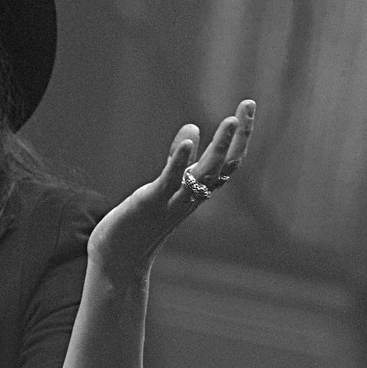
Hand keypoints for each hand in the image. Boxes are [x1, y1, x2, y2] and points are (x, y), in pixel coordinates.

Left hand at [87, 99, 255, 281]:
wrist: (118, 262)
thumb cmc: (138, 224)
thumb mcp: (161, 188)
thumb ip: (178, 162)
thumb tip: (192, 128)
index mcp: (195, 194)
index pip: (227, 164)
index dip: (240, 137)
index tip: (247, 107)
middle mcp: (190, 198)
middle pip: (223, 166)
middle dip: (238, 136)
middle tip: (248, 105)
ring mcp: (171, 201)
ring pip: (204, 175)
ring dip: (218, 147)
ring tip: (231, 120)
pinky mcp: (148, 204)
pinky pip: (170, 182)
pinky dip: (179, 161)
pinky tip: (188, 141)